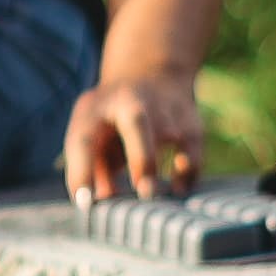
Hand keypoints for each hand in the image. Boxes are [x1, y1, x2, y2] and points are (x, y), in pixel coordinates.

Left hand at [67, 68, 204, 201]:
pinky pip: (193, 148)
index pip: (83, 139)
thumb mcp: (93, 134)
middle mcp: (129, 102)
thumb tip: (99, 203)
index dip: (81, 172)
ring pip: (170, 134)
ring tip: (158, 199)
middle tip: (143, 193)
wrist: (150, 72)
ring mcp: (163, 108)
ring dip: (164, 167)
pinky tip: (179, 189)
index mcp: (95, 108)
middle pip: (136, 123)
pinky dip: (189, 171)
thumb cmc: (112, 121)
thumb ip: (93, 168)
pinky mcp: (189, 119)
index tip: (85, 203)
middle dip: (141, 159)